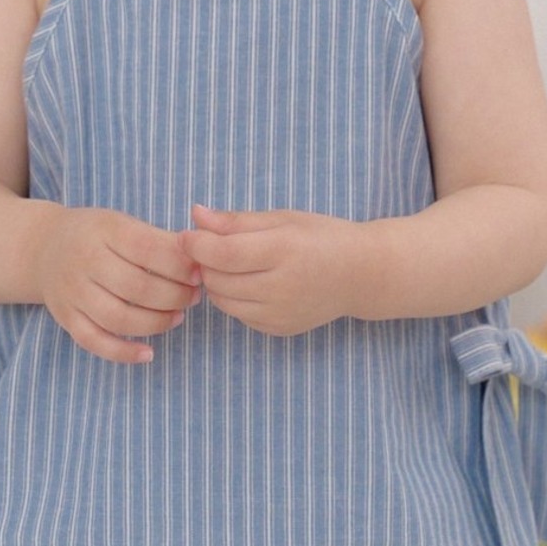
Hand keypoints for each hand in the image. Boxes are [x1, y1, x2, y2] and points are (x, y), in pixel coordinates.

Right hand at [39, 206, 202, 364]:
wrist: (43, 247)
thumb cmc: (96, 235)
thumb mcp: (122, 223)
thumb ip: (159, 240)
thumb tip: (201, 260)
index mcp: (104, 230)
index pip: (147, 249)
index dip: (179, 265)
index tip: (199, 274)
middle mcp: (85, 261)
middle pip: (137, 287)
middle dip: (174, 296)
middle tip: (193, 298)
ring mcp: (73, 292)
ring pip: (119, 318)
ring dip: (156, 323)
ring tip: (177, 317)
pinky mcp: (66, 318)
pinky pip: (95, 341)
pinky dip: (123, 353)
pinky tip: (148, 353)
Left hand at [177, 204, 367, 336]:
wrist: (360, 275)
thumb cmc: (321, 238)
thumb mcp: (282, 218)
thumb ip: (236, 221)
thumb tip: (195, 215)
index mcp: (284, 251)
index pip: (222, 254)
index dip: (196, 244)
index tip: (186, 235)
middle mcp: (281, 288)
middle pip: (217, 279)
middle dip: (205, 263)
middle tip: (212, 246)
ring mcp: (279, 314)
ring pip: (222, 301)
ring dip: (216, 282)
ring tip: (232, 264)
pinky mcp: (278, 329)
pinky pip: (238, 315)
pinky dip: (234, 299)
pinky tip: (252, 283)